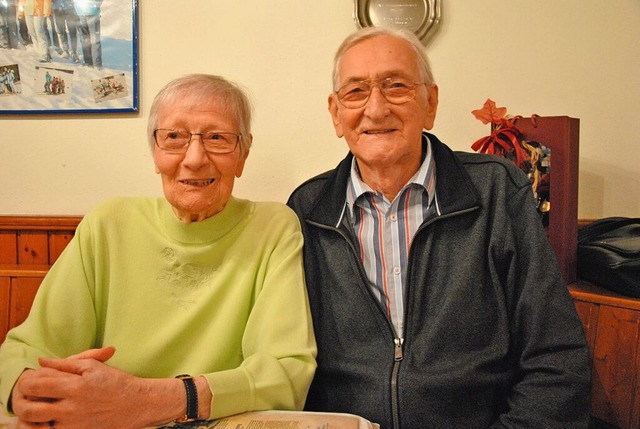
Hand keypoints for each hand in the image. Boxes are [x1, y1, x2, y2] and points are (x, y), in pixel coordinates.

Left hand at [10, 347, 147, 428]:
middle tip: (32, 394)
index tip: (35, 378)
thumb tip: (41, 361)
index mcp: (75, 386)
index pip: (36, 384)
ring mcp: (72, 424)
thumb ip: (66, 363)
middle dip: (24, 399)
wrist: (137, 404)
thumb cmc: (116, 382)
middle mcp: (71, 408)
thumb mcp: (93, 366)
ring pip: (36, 424)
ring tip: (41, 405)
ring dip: (32, 414)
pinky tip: (53, 416)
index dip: (29, 380)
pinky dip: (46, 424)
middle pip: (30, 408)